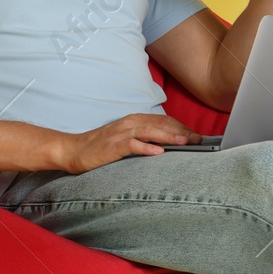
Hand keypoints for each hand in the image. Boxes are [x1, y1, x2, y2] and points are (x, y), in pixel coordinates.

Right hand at [55, 114, 201, 172]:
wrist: (73, 150)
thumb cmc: (100, 147)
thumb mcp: (125, 138)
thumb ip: (144, 137)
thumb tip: (167, 145)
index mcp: (134, 120)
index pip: (164, 120)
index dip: (182, 127)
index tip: (197, 136)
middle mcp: (129, 123)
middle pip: (161, 124)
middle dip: (181, 131)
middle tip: (198, 140)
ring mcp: (120, 133)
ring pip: (149, 131)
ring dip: (169, 136)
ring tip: (185, 142)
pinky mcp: (112, 146)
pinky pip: (132, 145)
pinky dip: (146, 148)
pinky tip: (158, 153)